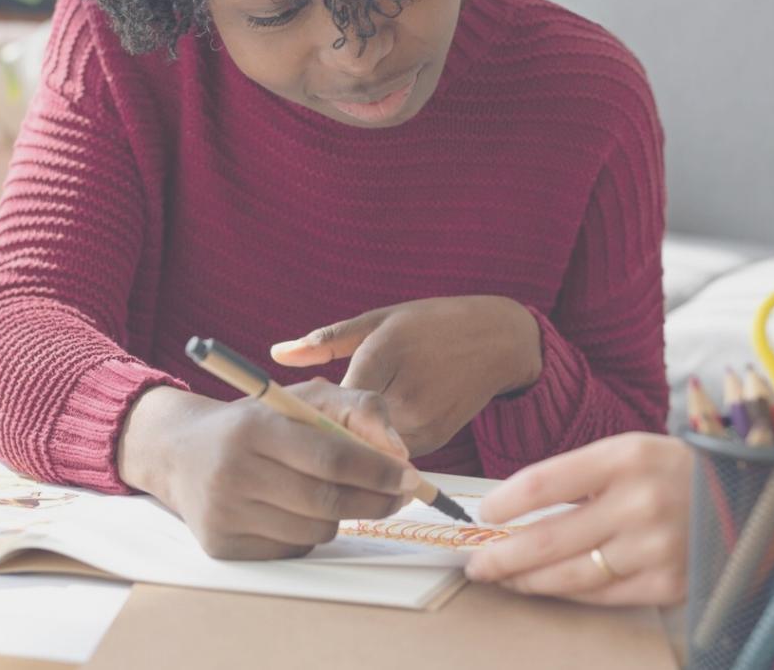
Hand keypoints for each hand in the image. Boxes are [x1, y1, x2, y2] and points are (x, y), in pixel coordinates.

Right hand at [118, 382, 416, 559]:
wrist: (181, 452)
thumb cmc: (255, 421)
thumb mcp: (301, 398)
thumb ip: (357, 407)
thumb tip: (399, 451)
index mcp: (254, 427)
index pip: (330, 458)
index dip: (377, 471)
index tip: (411, 477)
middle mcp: (233, 471)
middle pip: (326, 501)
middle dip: (374, 500)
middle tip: (400, 495)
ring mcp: (223, 513)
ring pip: (314, 531)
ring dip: (341, 516)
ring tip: (335, 494)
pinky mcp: (221, 546)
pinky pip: (291, 549)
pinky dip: (308, 533)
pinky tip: (295, 510)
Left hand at [270, 296, 542, 456]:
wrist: (496, 341)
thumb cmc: (430, 323)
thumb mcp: (377, 321)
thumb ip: (324, 341)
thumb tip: (276, 354)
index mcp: (383, 357)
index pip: (332, 404)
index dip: (308, 416)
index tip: (289, 421)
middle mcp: (404, 394)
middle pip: (348, 432)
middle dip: (326, 433)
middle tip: (303, 433)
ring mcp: (423, 421)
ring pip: (369, 449)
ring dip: (351, 445)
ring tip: (335, 432)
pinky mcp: (435, 440)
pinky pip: (392, 454)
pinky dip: (377, 449)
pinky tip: (368, 434)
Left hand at [464, 433, 690, 604]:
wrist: (749, 501)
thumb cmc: (673, 473)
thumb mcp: (629, 453)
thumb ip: (579, 478)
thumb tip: (514, 510)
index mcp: (624, 457)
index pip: (543, 484)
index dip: (504, 504)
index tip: (483, 515)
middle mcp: (639, 503)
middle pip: (547, 539)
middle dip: (502, 556)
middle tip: (476, 563)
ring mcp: (655, 548)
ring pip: (569, 576)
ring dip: (527, 580)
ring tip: (503, 578)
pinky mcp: (668, 584)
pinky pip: (602, 595)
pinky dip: (568, 594)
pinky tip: (546, 587)